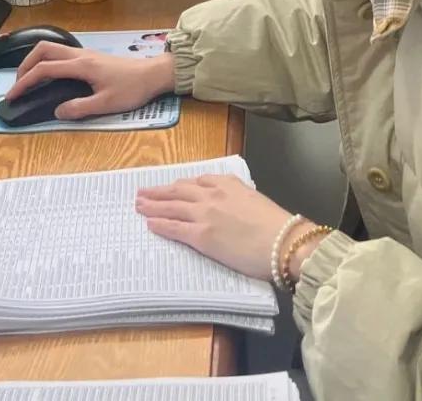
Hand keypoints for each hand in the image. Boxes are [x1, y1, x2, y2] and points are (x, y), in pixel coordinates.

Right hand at [4, 42, 174, 119]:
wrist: (153, 74)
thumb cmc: (132, 89)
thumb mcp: (106, 104)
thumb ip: (80, 108)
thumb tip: (57, 112)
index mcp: (81, 65)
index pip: (44, 69)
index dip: (25, 82)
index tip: (13, 95)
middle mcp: (80, 55)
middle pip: (43, 50)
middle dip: (25, 65)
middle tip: (18, 85)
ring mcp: (85, 53)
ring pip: (52, 48)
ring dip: (35, 61)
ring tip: (29, 80)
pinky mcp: (90, 57)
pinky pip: (61, 53)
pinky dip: (47, 61)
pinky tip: (49, 75)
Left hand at [136, 174, 319, 283]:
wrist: (281, 241)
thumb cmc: (275, 225)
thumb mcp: (254, 200)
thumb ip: (238, 198)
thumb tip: (230, 207)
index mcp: (228, 183)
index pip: (197, 181)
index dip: (181, 185)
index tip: (172, 188)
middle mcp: (212, 194)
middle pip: (179, 190)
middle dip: (159, 191)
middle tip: (143, 192)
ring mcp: (204, 214)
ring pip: (172, 206)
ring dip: (153, 205)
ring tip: (139, 205)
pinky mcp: (201, 235)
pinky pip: (174, 227)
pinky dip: (160, 224)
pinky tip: (150, 223)